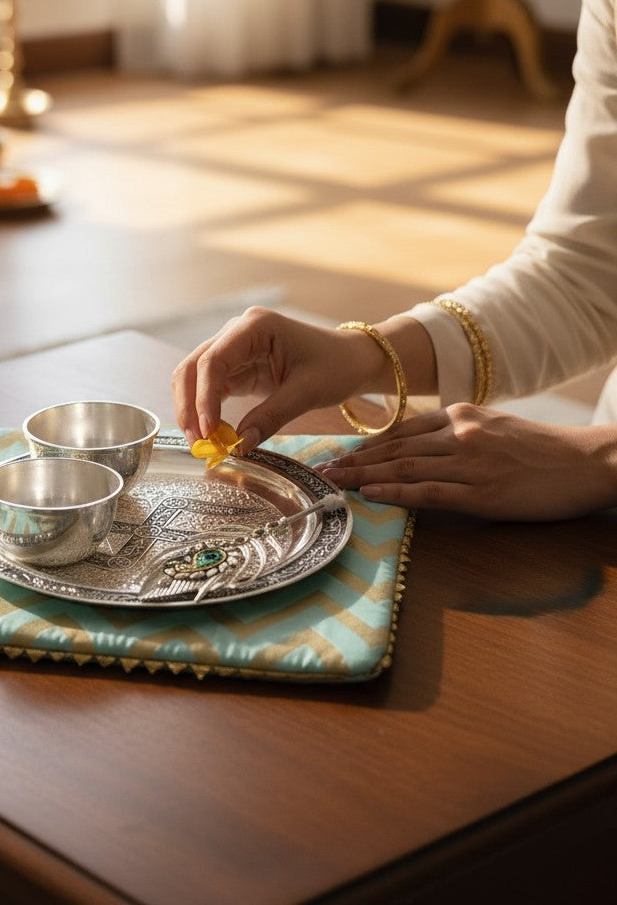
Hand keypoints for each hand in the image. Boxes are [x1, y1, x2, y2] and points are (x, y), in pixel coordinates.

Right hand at [171, 307, 387, 452]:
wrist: (351, 360)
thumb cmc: (335, 367)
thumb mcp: (307, 393)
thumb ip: (271, 417)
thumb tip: (239, 446)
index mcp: (255, 326)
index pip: (213, 361)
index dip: (204, 397)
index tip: (208, 431)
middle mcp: (237, 332)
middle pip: (193, 366)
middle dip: (189, 405)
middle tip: (196, 442)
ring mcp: (233, 348)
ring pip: (194, 377)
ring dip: (192, 408)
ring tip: (200, 442)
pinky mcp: (236, 366)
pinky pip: (209, 387)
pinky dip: (205, 410)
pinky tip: (211, 433)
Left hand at [316, 404, 616, 519]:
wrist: (588, 462)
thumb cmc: (543, 449)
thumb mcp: (495, 426)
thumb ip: (457, 432)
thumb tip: (420, 446)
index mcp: (462, 415)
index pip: (403, 429)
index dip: (369, 443)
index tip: (343, 452)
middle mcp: (459, 434)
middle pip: (395, 448)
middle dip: (355, 459)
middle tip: (324, 469)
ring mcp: (469, 463)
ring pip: (404, 467)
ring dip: (364, 476)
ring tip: (335, 482)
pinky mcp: (481, 493)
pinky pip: (428, 492)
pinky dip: (395, 494)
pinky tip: (370, 496)